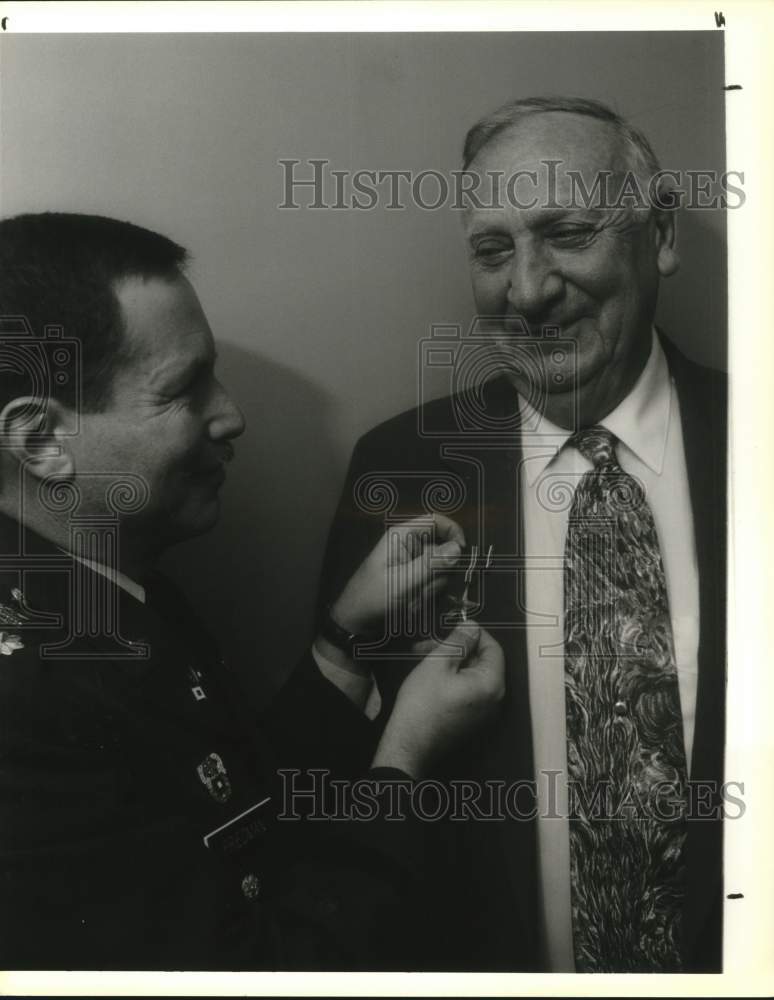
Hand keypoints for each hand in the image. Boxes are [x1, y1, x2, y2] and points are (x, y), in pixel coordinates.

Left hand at [330, 513, 464, 636]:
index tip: (461, 554)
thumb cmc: (372, 598)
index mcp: (402, 536)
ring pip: (441, 571)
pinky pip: (434, 585)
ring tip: (410, 599)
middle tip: (421, 589)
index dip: (453, 533)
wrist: (355, 623)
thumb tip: (457, 548)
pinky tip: (411, 604)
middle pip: (443, 550)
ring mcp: (414, 564)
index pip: (436, 521)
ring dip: (430, 588)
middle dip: (437, 573)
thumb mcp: (402, 582)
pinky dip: (427, 595)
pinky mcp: (416, 580)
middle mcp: (410, 546)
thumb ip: (430, 564)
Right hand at [371, 622, 504, 778]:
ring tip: (422, 655)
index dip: (474, 634)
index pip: (493, 648)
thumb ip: (458, 641)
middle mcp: (494, 700)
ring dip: (449, 661)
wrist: (408, 745)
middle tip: (429, 643)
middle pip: (481, 661)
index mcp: (492, 684)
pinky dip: (451, 677)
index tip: (454, 627)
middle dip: (456, 648)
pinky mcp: (470, 718)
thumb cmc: (422, 705)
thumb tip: (471, 626)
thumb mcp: (438, 663)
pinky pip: (466, 690)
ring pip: (471, 674)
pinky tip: (428, 673)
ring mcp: (483, 712)